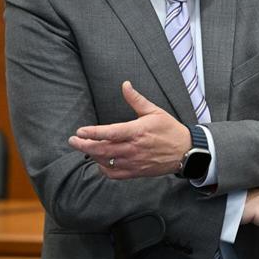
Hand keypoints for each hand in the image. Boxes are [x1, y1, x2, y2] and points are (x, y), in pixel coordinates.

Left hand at [68, 81, 191, 178]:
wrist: (185, 152)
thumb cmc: (169, 129)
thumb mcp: (154, 111)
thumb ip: (136, 99)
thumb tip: (125, 84)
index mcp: (137, 131)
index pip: (110, 133)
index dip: (93, 133)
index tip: (80, 131)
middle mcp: (134, 148)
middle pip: (103, 150)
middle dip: (84, 146)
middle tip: (73, 141)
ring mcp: (134, 162)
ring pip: (106, 162)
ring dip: (92, 155)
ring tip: (83, 148)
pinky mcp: (136, 172)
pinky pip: (114, 174)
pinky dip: (103, 168)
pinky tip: (100, 161)